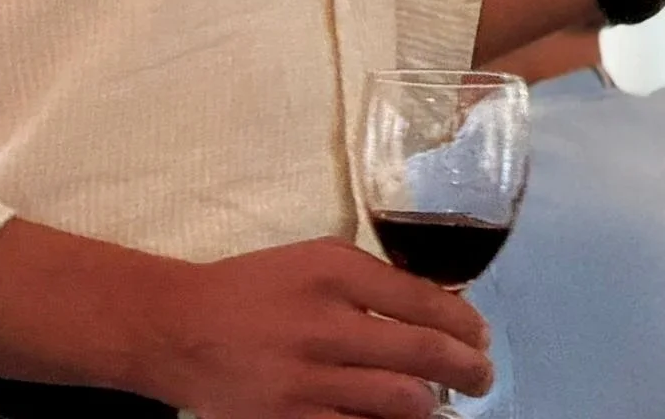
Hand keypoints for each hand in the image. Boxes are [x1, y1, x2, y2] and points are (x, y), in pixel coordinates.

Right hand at [144, 235, 491, 418]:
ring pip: (405, 402)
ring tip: (439, 402)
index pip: (424, 299)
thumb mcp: (311, 260)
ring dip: (433, 405)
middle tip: (482, 375)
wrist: (182, 329)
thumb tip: (435, 308)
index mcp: (332, 270)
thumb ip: (368, 280)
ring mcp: (311, 379)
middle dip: (468, 369)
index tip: (479, 334)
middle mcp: (326, 322)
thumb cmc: (253, 290)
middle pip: (425, 354)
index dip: (464, 322)